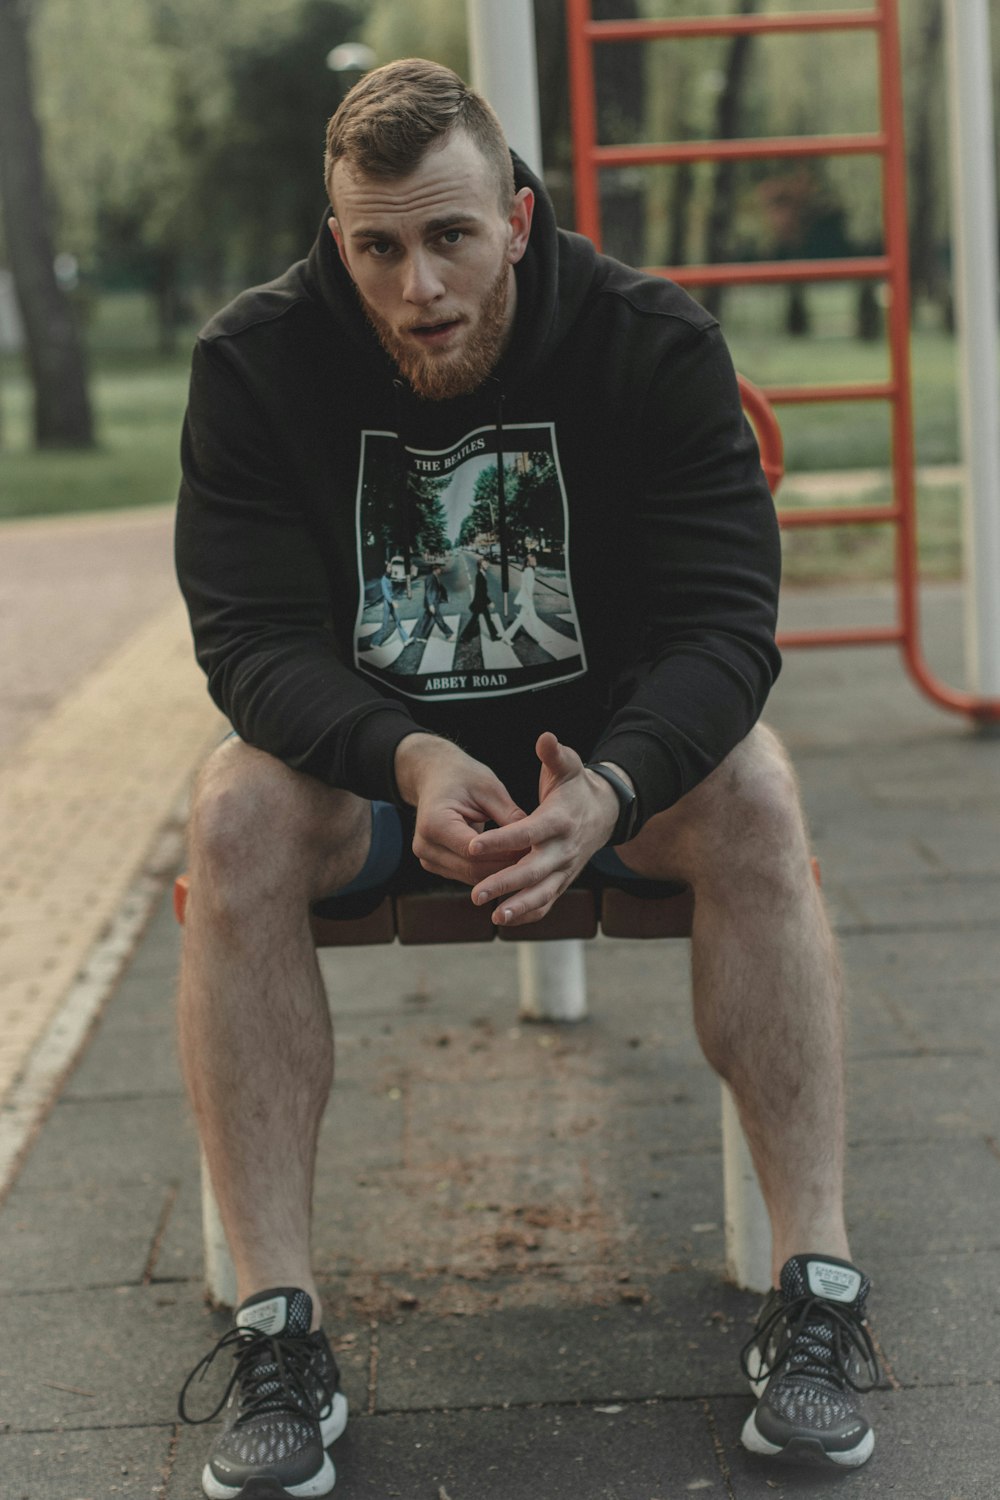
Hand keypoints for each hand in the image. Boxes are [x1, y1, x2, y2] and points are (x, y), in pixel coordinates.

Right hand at [394, 734, 528, 884]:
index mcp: (434, 823)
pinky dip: (491, 872)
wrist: (435, 777)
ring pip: (472, 877)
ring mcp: (428, 859)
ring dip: (501, 874)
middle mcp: (425, 846)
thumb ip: (509, 816)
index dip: (505, 854)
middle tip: (539, 864)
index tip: (535, 851)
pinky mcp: (436, 865)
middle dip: (506, 868)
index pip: (474, 851)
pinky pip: (468, 875)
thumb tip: (535, 842)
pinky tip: (514, 867)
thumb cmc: (464, 777)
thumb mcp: (489, 788)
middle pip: (473, 869)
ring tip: (530, 866)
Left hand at [466, 732, 619, 926]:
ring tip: (494, 917)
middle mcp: (565, 849)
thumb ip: (555, 755)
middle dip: (504, 883)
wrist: (604, 812)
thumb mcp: (569, 767)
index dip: (500, 839)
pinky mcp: (563, 881)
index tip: (472, 845)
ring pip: (543, 893)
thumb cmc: (576, 787)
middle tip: (475, 893)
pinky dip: (529, 914)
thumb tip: (545, 737)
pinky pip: (547, 902)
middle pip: (533, 870)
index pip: (527, 833)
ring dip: (519, 907)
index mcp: (560, 820)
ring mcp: (566, 869)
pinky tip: (504, 920)